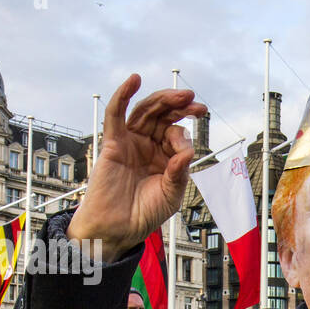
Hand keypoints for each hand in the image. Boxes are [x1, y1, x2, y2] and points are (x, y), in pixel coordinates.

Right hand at [67, 74, 206, 261]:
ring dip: (163, 99)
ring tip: (181, 95)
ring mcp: (130, 142)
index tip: (185, 150)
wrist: (118, 229)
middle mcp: (147, 145)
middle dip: (181, 107)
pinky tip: (134, 80)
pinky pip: (116, 115)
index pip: (175, 133)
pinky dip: (123, 95)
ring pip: (145, 111)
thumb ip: (179, 173)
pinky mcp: (112, 143)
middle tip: (197, 103)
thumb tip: (187, 151)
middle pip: (163, 116)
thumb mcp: (171, 194)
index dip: (183, 135)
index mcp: (163, 156)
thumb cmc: (144, 214)